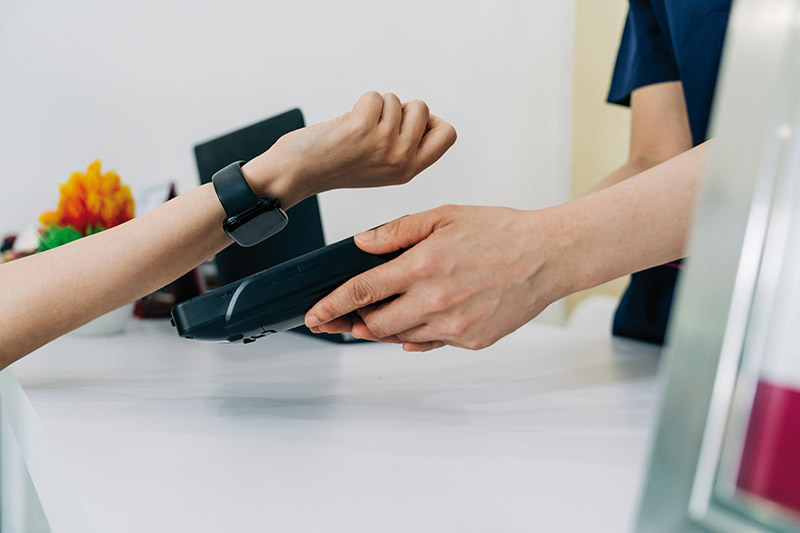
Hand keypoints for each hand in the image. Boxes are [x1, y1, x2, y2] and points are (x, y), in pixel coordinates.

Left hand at [242, 92, 456, 207]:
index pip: (448, 135)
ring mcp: (383, 144)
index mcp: (409, 170)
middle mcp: (401, 160)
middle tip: (375, 126)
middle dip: (399, 108)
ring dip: (374, 106)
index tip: (405, 125)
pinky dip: (360, 103)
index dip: (430, 122)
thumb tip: (420, 115)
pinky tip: (346, 124)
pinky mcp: (363, 128)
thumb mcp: (381, 166)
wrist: (297, 173)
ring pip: (395, 100)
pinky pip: (374, 97)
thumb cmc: (334, 165)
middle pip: (423, 109)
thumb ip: (404, 147)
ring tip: (356, 129)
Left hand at [304, 205, 569, 350]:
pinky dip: (416, 335)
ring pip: (401, 338)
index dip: (330, 306)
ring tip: (373, 320)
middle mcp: (435, 301)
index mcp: (422, 266)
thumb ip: (398, 231)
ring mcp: (454, 325)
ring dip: (382, 330)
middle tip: (340, 321)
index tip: (313, 316)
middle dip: (352, 324)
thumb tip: (361, 243)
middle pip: (375, 325)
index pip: (361, 292)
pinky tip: (416, 321)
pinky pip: (431, 343)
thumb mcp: (444, 216)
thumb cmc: (499, 231)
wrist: (548, 256)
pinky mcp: (472, 339)